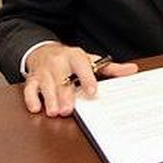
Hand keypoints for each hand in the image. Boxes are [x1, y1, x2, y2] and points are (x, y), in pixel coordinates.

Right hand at [23, 42, 137, 116]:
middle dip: (64, 95)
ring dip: (49, 99)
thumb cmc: (70, 60)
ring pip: (46, 85)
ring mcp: (44, 71)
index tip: (92, 91)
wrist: (43, 50)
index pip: (81, 66)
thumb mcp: (90, 61)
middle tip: (68, 110)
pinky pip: (29, 88)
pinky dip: (31, 98)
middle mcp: (58, 63)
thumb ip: (111, 68)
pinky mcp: (32, 79)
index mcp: (75, 57)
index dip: (87, 79)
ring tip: (54, 112)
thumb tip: (133, 70)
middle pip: (61, 79)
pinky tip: (36, 108)